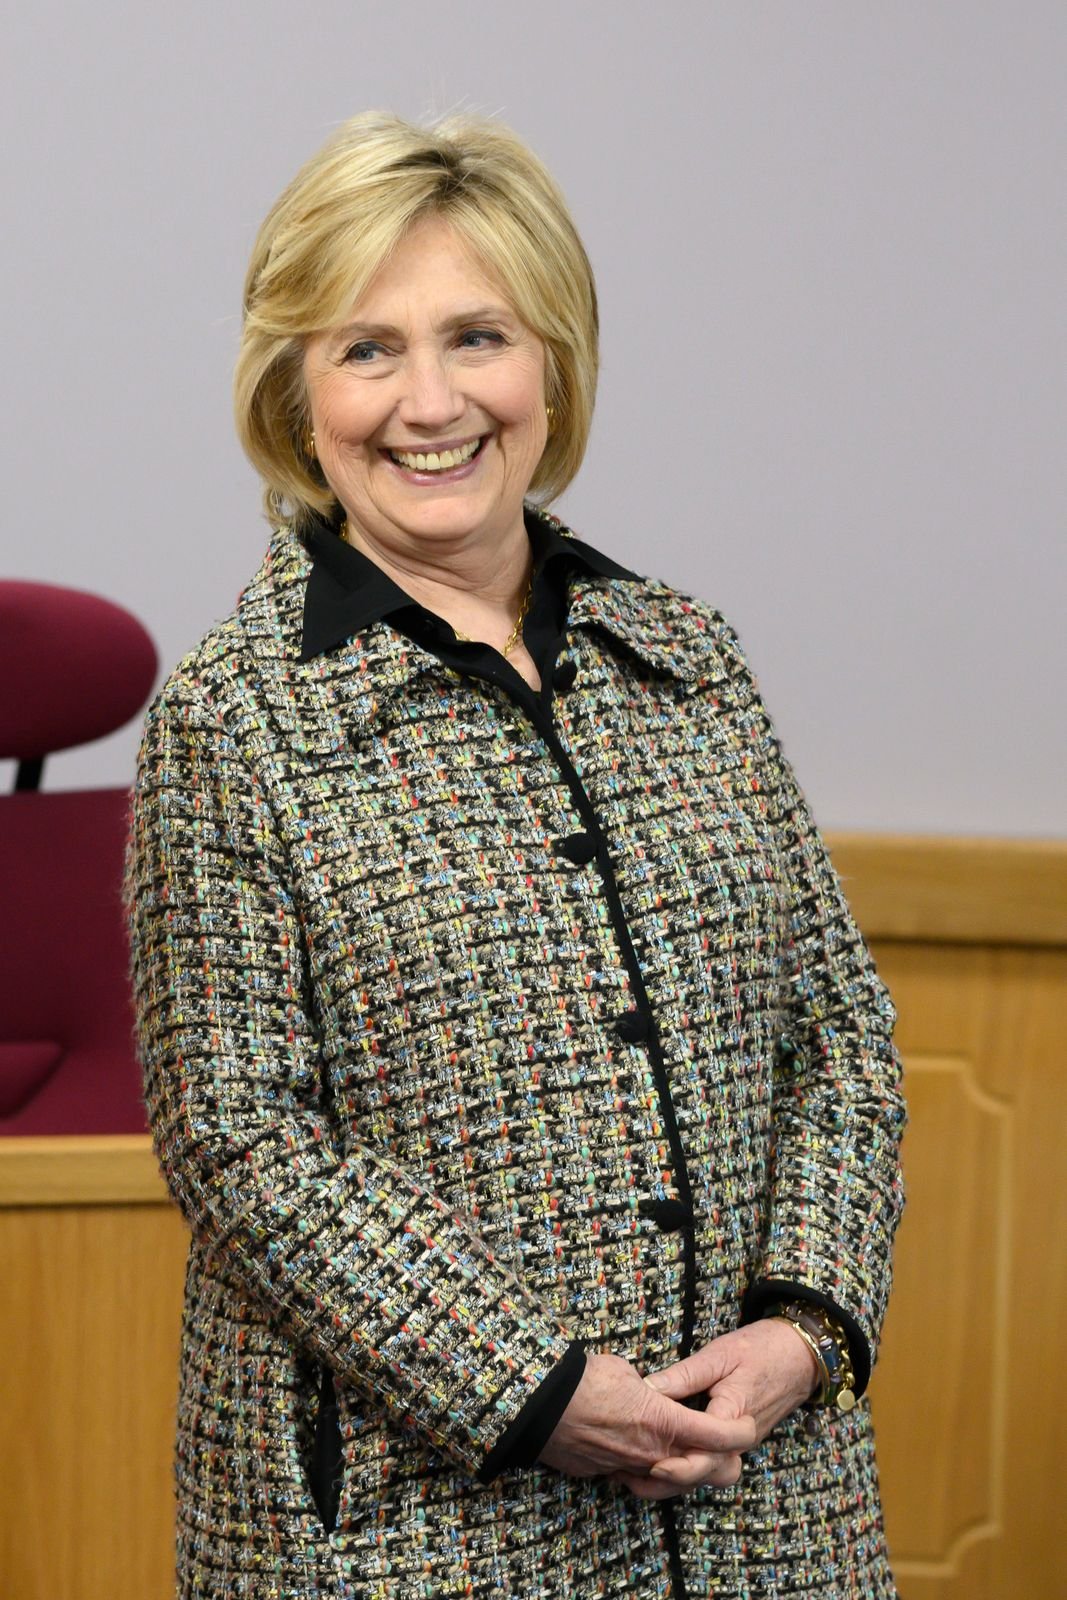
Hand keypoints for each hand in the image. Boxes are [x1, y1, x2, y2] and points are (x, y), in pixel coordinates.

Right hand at [539, 1353, 757, 1498]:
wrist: (540, 1403)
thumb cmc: (585, 1379)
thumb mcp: (627, 1372)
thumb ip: (653, 1389)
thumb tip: (654, 1393)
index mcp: (664, 1421)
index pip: (721, 1436)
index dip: (742, 1432)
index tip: (748, 1425)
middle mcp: (653, 1452)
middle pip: (708, 1472)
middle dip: (722, 1463)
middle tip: (721, 1445)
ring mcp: (629, 1468)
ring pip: (674, 1484)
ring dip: (684, 1470)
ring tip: (684, 1450)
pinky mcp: (607, 1475)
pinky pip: (639, 1480)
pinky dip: (648, 1470)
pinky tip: (644, 1454)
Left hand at [625, 1320, 817, 1496]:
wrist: (801, 1353)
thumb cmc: (762, 1348)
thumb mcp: (720, 1354)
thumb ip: (684, 1375)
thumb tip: (647, 1388)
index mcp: (735, 1417)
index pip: (706, 1455)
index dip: (678, 1465)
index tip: (650, 1465)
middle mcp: (741, 1441)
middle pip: (707, 1474)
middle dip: (672, 1480)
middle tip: (634, 1475)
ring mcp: (743, 1444)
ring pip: (711, 1473)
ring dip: (680, 1476)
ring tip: (643, 1469)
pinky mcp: (741, 1442)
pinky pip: (716, 1462)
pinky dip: (693, 1463)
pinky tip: (667, 1453)